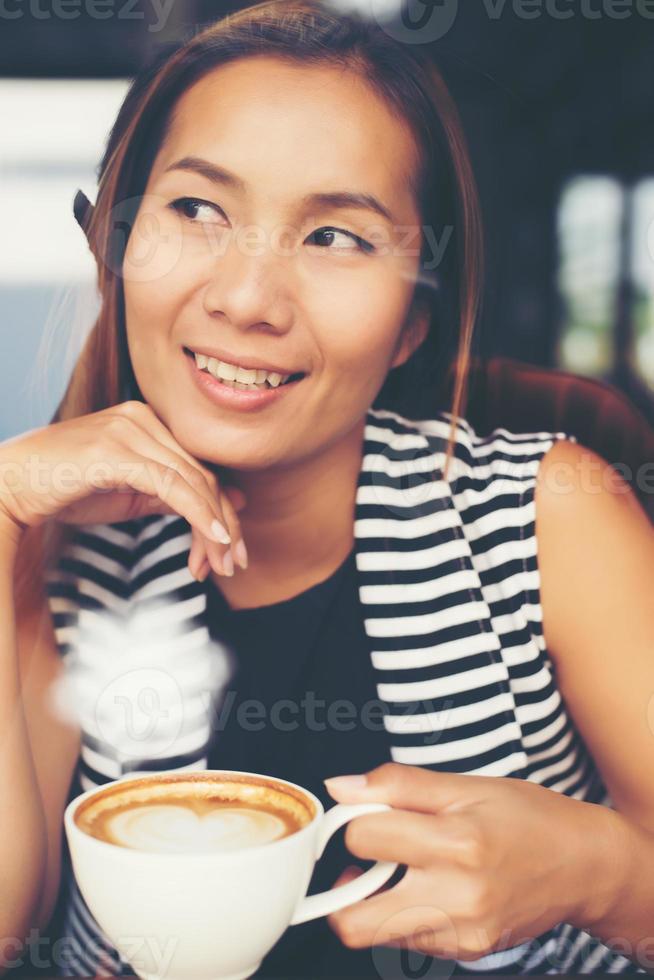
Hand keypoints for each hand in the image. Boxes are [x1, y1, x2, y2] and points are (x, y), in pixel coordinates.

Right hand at [0, 401, 246, 578]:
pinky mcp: (117, 451)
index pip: (198, 467)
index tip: (228, 551)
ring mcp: (129, 430)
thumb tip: (231, 503)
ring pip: (193, 481)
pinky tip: (213, 538)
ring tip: (223, 563)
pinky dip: (198, 514)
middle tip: (234, 563)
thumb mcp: (128, 496)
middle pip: (202, 474)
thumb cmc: (63, 492)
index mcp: (146, 421)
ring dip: (215, 527)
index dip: (220, 511)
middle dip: (225, 524)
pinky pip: (172, 486)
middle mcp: (141, 417)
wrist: (9, 488)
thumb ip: (174, 495)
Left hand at [324, 763, 617, 961]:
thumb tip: (340, 787)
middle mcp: (458, 897)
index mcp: (457, 843)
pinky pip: (407, 941)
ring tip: (399, 868)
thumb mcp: (466, 785)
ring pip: (375, 934)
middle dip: (344, 883)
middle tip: (366, 857)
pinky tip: (427, 887)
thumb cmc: (527, 817)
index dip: (355, 819)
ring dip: (371, 901)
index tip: (365, 812)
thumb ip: (398, 785)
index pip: (363, 837)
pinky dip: (402, 914)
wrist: (583, 865)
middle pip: (352, 919)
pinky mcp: (467, 951)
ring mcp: (462, 933)